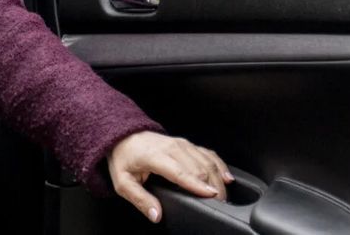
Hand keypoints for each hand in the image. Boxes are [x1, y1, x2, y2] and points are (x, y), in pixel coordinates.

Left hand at [108, 131, 232, 223]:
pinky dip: (219, 165)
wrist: (124, 135)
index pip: (180, 172)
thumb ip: (140, 199)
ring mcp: (182, 144)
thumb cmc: (124, 158)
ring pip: (207, 161)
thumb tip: (156, 214)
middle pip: (199, 167)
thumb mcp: (123, 182)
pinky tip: (227, 177)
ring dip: (218, 178)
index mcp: (155, 156)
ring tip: (224, 196)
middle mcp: (172, 147)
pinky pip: (208, 153)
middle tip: (219, 205)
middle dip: (212, 186)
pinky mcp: (187, 144)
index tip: (211, 195)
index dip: (197, 184)